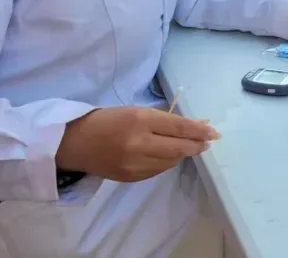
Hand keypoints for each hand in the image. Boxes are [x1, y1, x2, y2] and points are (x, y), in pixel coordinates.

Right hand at [56, 107, 218, 183]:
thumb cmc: (106, 120)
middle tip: (207, 142)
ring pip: (170, 162)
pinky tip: (168, 156)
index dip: (198, 130)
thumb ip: (162, 119)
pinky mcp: (130, 177)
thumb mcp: (134, 111)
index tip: (213, 132)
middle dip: (196, 145)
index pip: (178, 127)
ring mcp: (134, 164)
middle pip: (178, 148)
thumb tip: (191, 125)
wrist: (74, 143)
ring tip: (189, 147)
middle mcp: (138, 144)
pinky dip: (166, 162)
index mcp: (139, 120)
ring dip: (182, 154)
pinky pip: (157, 171)